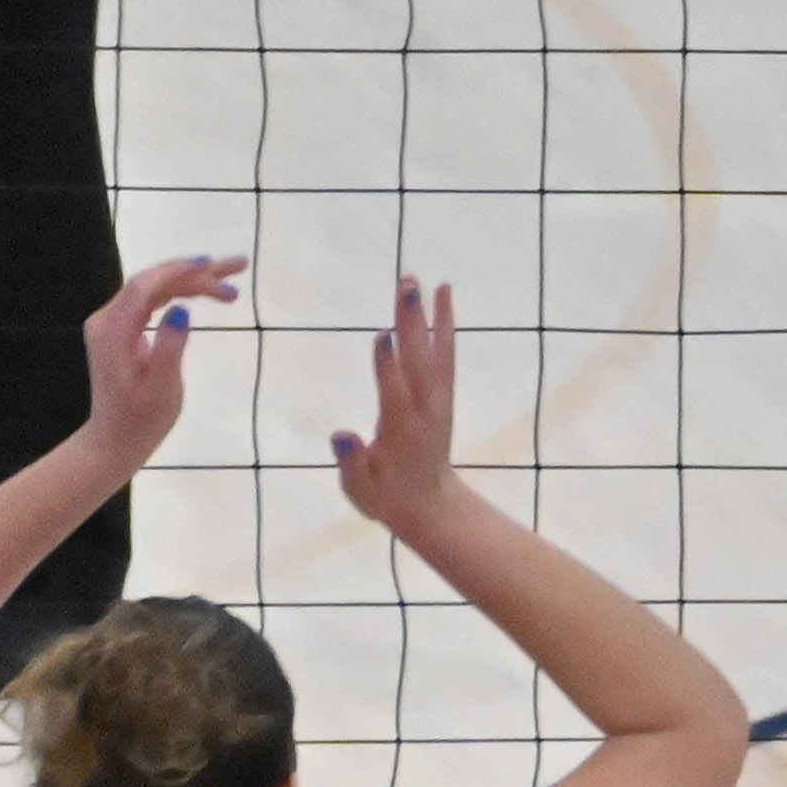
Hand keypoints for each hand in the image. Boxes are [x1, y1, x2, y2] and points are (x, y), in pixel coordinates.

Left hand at [82, 254, 243, 473]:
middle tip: (238, 268)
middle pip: (153, 282)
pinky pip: (152, 300)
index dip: (180, 271)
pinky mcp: (123, 329)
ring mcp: (114, 322)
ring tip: (231, 282)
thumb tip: (182, 309)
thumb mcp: (161, 388)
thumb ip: (170, 347)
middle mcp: (108, 319)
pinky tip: (202, 291)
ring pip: (155, 289)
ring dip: (192, 281)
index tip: (213, 266)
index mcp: (113, 330)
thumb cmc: (141, 420)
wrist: (115, 440)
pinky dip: (179, 293)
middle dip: (196, 272)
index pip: (146, 287)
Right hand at [334, 279, 459, 539]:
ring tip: (423, 280)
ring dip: (429, 315)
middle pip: (418, 361)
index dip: (388, 367)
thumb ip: (352, 464)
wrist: (431, 506)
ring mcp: (437, 400)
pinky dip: (445, 324)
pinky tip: (442, 296)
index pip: (395, 395)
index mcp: (402, 433)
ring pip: (435, 352)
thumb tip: (341, 436)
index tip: (383, 335)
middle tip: (407, 285)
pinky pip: (445, 354)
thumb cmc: (387, 498)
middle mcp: (424, 410)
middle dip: (412, 323)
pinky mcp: (443, 394)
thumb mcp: (363, 493)